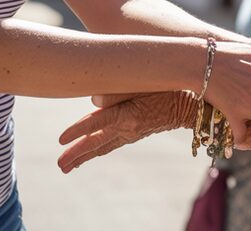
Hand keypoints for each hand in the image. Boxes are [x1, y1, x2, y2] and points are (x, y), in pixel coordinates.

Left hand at [58, 92, 188, 172]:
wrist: (190, 106)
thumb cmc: (167, 88)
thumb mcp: (143, 83)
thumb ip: (116, 91)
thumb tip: (93, 101)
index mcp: (127, 115)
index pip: (95, 124)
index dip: (76, 131)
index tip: (60, 141)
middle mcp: (127, 128)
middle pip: (96, 143)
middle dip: (76, 155)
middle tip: (59, 166)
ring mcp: (131, 134)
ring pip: (103, 147)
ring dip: (84, 157)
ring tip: (68, 167)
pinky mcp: (135, 134)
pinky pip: (112, 144)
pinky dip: (99, 150)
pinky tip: (92, 153)